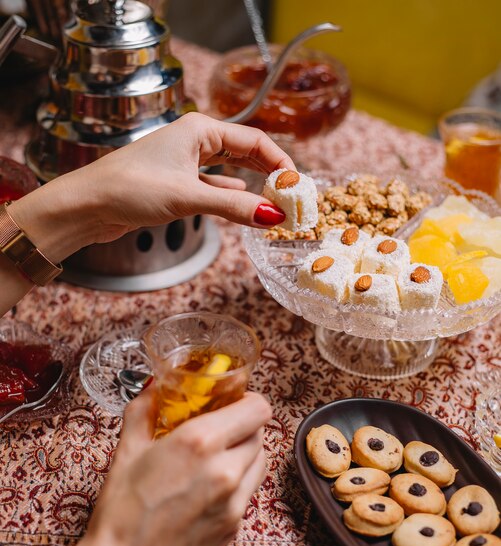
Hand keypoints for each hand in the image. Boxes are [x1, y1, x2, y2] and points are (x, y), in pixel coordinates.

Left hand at [9, 113, 293, 262]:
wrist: (87, 206)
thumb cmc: (129, 188)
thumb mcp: (188, 197)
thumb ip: (234, 207)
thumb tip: (273, 217)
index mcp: (199, 130)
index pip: (254, 141)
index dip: (279, 162)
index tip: (296, 185)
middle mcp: (194, 142)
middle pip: (244, 153)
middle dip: (269, 174)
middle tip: (291, 196)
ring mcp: (184, 163)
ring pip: (229, 171)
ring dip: (252, 186)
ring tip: (274, 204)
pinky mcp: (176, 184)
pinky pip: (213, 187)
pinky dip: (230, 195)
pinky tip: (243, 202)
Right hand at [20, 389, 271, 545]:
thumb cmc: (122, 511)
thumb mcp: (127, 450)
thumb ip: (144, 410)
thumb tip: (155, 386)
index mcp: (199, 442)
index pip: (257, 408)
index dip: (249, 400)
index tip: (235, 400)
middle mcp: (226, 470)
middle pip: (260, 433)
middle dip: (243, 425)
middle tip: (221, 427)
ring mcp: (235, 501)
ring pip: (260, 461)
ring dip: (245, 452)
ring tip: (219, 455)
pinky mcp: (236, 525)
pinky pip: (250, 490)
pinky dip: (240, 480)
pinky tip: (213, 485)